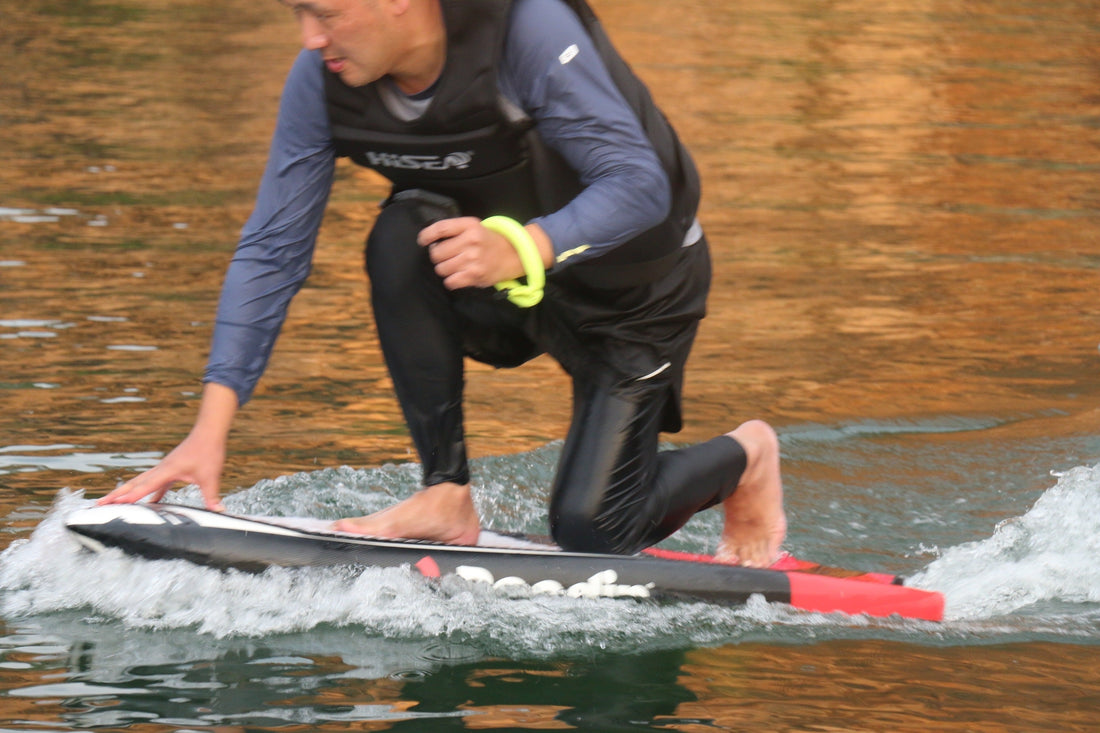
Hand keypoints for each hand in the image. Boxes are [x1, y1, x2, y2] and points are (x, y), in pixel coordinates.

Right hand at [97, 382, 236, 511]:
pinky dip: (148, 493)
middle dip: (116, 495)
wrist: (209, 432)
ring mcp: (164, 469)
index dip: (131, 497)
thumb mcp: (211, 476)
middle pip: (134, 484)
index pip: (145, 487)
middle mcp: (161, 469)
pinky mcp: (170, 470)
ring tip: (111, 502)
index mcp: (167, 470)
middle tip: (98, 504)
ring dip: (126, 492)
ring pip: (140, 482)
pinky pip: (155, 484)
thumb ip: (211, 495)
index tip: (115, 505)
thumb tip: (218, 511)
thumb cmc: (208, 451)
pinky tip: (149, 503)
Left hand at [418, 217, 552, 289]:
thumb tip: (431, 241)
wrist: (513, 255)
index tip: (422, 241)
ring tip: (454, 266)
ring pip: (441, 268)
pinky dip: (451, 280)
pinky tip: (458, 276)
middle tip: (445, 256)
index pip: (440, 229)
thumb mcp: (475, 227)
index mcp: (469, 226)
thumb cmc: (489, 241)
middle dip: (437, 256)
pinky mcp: (474, 276)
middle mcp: (471, 241)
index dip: (426, 236)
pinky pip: (450, 282)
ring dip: (444, 269)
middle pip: (437, 252)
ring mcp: (472, 260)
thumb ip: (455, 230)